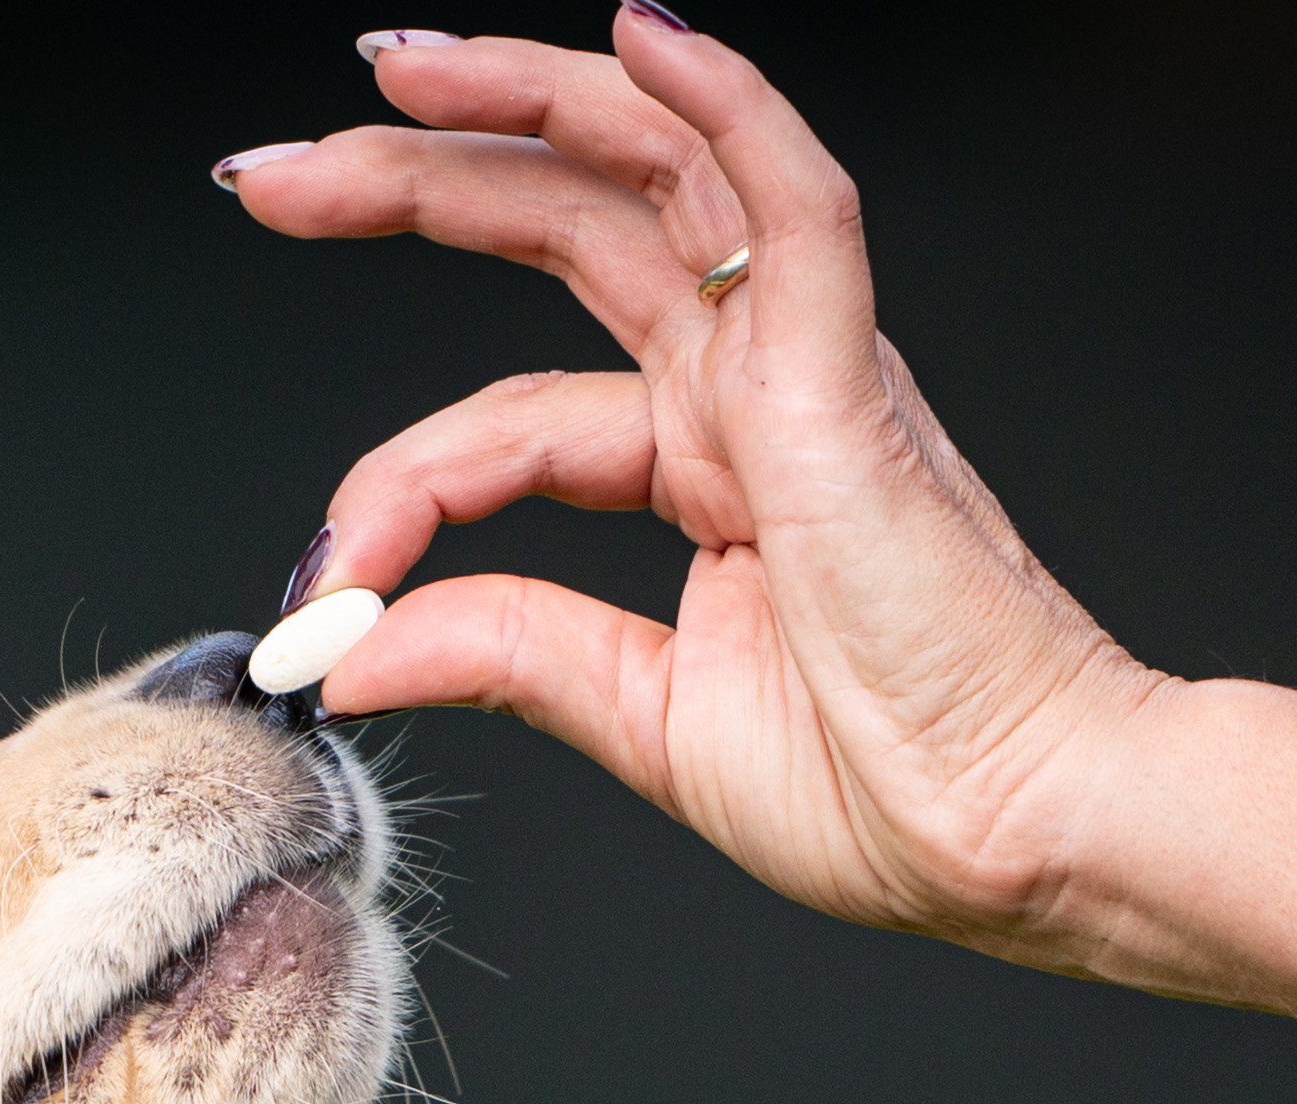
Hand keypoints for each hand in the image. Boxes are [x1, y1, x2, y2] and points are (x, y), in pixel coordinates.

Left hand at [226, 15, 1159, 950]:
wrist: (1025, 830)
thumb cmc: (900, 789)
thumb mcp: (646, 719)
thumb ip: (507, 655)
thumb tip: (353, 651)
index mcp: (713, 478)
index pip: (510, 425)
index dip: (393, 489)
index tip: (313, 595)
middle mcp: (750, 397)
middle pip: (562, 233)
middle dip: (409, 184)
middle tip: (271, 174)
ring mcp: (800, 371)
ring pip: (651, 175)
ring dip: (515, 103)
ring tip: (386, 70)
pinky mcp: (847, 375)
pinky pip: (789, 196)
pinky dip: (720, 101)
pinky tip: (641, 33)